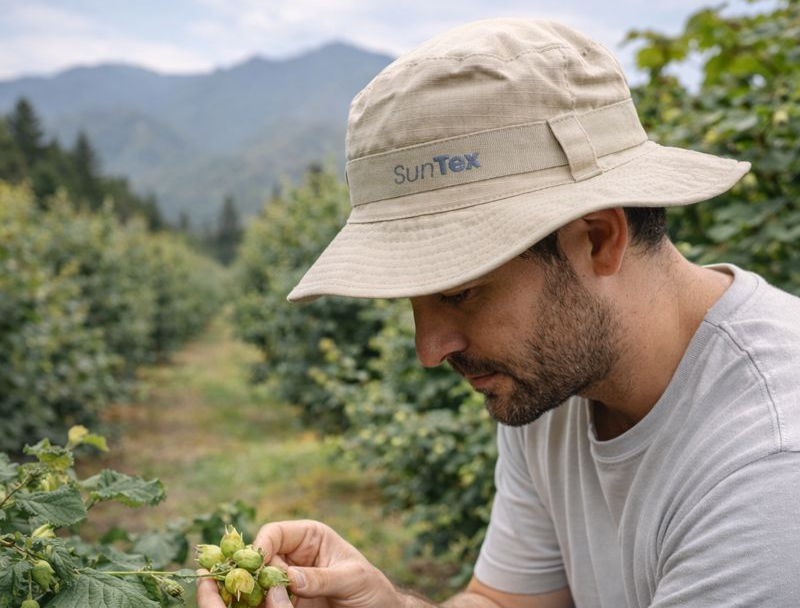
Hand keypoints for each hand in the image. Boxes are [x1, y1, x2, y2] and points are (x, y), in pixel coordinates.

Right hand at [196, 519, 406, 607]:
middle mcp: (293, 556)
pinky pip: (267, 603)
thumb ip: (322, 578)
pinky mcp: (287, 603)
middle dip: (258, 577)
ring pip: (259, 585)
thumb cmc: (370, 587)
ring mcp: (288, 581)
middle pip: (261, 561)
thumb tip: (291, 579)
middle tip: (262, 595)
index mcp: (309, 537)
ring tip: (280, 606)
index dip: (262, 546)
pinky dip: (264, 606)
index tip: (257, 565)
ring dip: (260, 597)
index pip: (275, 533)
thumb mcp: (352, 579)